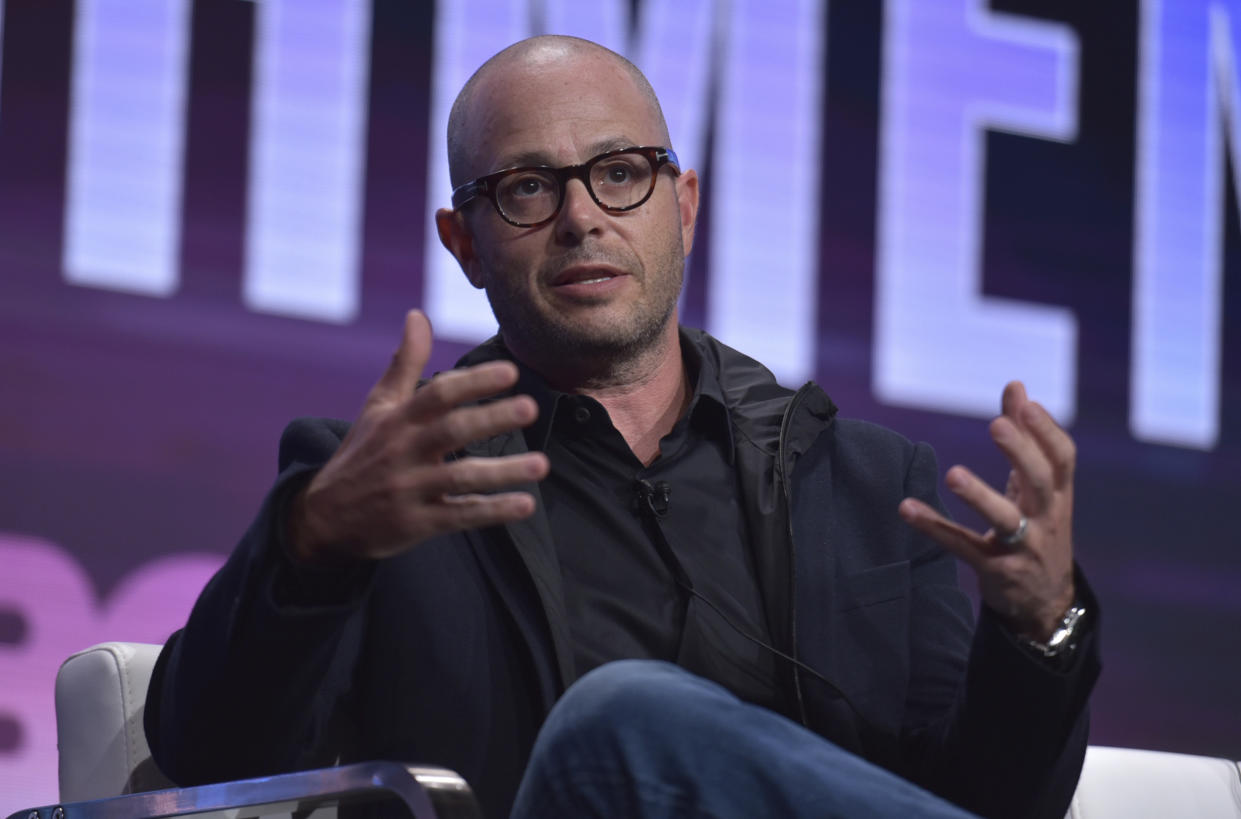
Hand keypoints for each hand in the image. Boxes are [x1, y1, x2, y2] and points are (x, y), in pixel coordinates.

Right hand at [287, 310, 549, 563]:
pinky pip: (460, 516)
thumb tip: (418, 314)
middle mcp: (404, 452)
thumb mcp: (378, 407)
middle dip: (493, 418)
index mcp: (398, 420)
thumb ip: (404, 363)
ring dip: (503, 471)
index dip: (474, 382)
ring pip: (462, 477)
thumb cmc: (362, 455)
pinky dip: (493, 511)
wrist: (324, 520)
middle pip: (453, 430)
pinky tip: (525, 504)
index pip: (438, 394)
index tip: (511, 373)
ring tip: (542, 465)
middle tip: (531, 408)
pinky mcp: (417, 523)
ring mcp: (410, 489)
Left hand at [898, 381, 1075, 641]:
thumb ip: (1026, 437)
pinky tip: (907, 508)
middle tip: (997, 425)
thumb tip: (1016, 386)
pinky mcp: (995, 570)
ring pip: (1006, 520)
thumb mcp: (1038, 487)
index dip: (1047, 431)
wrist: (1047, 603)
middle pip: (1039, 482)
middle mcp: (1047, 519)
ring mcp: (1023, 547)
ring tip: (953, 474)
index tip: (1025, 404)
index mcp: (1058, 495)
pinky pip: (962, 547)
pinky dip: (934, 527)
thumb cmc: (1040, 528)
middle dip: (1021, 452)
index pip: (1062, 458)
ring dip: (979, 496)